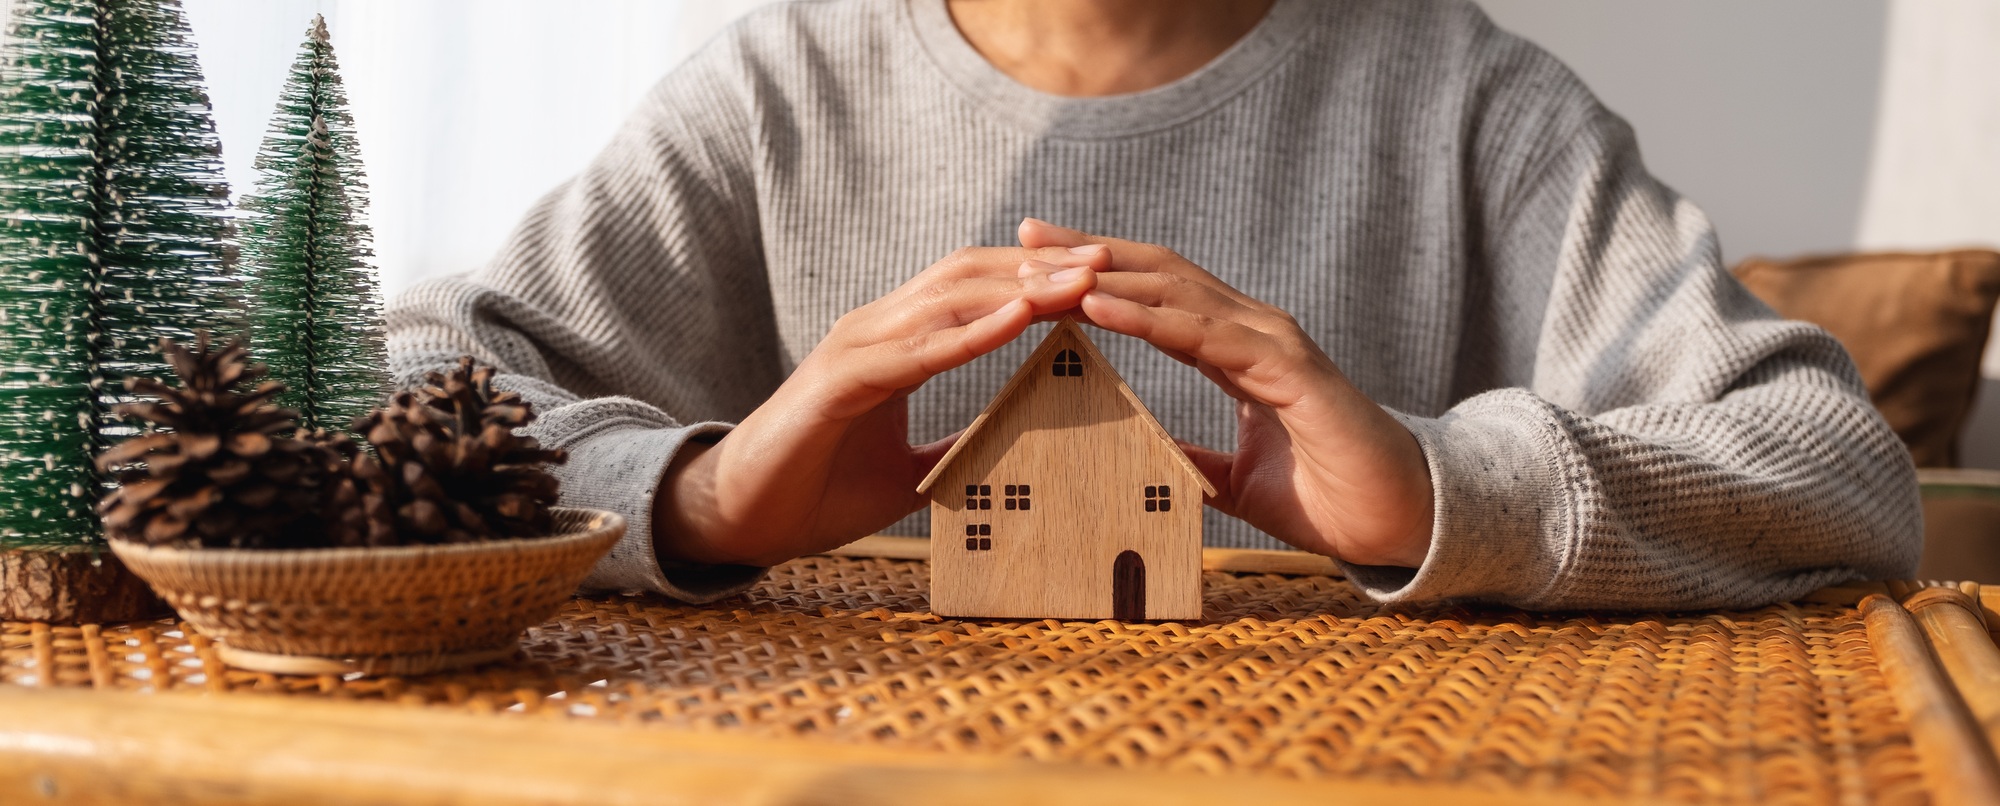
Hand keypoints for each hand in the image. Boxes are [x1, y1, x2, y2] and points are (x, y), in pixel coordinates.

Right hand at [656, 244, 1110, 566]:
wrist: (742, 516)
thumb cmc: (820, 491)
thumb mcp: (913, 471)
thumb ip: (961, 446)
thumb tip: (1018, 449)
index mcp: (898, 343)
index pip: (978, 292)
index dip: (1038, 278)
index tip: (1101, 277)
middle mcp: (878, 330)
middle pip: (972, 277)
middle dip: (1042, 266)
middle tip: (1108, 259)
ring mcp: (857, 349)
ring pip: (949, 300)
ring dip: (1020, 288)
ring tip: (1081, 281)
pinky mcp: (840, 381)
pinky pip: (917, 350)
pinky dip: (971, 331)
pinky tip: (1019, 319)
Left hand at [1018, 218, 1433, 566]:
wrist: (1398, 523)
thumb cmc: (1327, 498)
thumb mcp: (1234, 479)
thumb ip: (1190, 457)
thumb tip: (1142, 455)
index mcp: (1234, 348)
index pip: (1154, 294)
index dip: (1095, 272)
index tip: (1034, 262)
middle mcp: (1251, 330)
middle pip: (1156, 273)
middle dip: (1087, 252)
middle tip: (1022, 236)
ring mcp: (1272, 341)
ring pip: (1175, 291)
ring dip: (1106, 275)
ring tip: (1044, 266)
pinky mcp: (1288, 368)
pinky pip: (1204, 333)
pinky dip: (1147, 315)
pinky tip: (1096, 304)